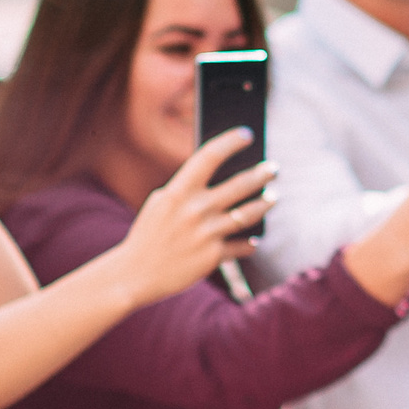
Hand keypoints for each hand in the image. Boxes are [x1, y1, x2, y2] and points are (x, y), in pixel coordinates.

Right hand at [110, 130, 273, 306]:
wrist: (134, 274)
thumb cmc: (148, 235)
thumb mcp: (160, 203)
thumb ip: (185, 188)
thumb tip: (218, 175)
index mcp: (178, 192)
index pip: (209, 156)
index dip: (230, 142)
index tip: (246, 134)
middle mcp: (195, 210)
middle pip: (240, 185)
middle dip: (262, 174)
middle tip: (273, 168)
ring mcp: (206, 234)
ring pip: (248, 213)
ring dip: (265, 204)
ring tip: (273, 197)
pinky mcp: (213, 257)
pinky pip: (242, 246)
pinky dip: (250, 243)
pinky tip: (256, 239)